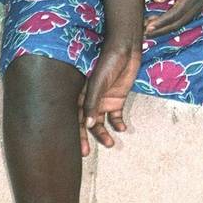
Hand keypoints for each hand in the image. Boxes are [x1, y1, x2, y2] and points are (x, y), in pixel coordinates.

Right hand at [77, 41, 139, 156]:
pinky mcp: (118, 98)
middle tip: (87, 153)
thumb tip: (88, 125)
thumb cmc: (108, 62)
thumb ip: (92, 103)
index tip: (80, 149)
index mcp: (81, 95)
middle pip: (88, 123)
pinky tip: (121, 128)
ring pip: (102, 122)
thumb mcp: (98, 83)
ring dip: (105, 133)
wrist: (126, 49)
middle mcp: (91, 100)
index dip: (77, 134)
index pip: (76, 118)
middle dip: (88, 138)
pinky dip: (118, 123)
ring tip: (110, 144)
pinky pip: (116, 116)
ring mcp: (104, 100)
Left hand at [143, 0, 202, 37]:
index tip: (147, 27)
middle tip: (144, 33)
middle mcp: (199, 2)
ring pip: (182, 23)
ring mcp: (200, 5)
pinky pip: (184, 18)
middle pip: (179, 23)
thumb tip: (157, 0)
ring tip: (149, 30)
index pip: (175, 13)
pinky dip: (172, 23)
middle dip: (161, 30)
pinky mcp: (198, 5)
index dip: (161, 22)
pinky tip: (160, 23)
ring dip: (166, 28)